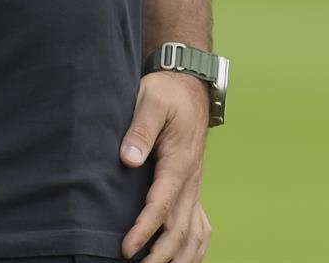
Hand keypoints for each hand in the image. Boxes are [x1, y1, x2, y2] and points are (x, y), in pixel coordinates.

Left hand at [121, 69, 212, 262]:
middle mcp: (192, 179)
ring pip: (194, 233)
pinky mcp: (192, 187)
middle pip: (180, 228)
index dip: (145, 229)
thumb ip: (139, 130)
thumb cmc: (167, 92)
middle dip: (161, 255)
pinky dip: (195, 249)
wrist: (189, 84)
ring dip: (180, 257)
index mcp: (180, 161)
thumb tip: (128, 160)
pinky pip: (200, 226)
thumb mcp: (151, 101)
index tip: (127, 249)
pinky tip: (183, 260)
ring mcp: (195, 185)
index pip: (162, 204)